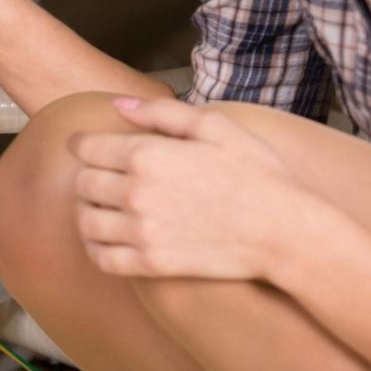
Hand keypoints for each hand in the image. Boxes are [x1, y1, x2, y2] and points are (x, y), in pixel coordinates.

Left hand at [68, 97, 300, 281]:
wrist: (287, 232)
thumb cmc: (257, 174)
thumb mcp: (216, 127)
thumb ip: (161, 112)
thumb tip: (118, 106)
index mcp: (148, 155)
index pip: (86, 148)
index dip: (83, 145)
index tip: (88, 148)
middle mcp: (137, 193)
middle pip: (83, 184)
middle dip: (88, 177)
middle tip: (102, 178)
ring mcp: (142, 232)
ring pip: (86, 222)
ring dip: (88, 213)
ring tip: (103, 209)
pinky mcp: (152, 264)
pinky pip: (102, 259)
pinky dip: (95, 250)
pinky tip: (107, 241)